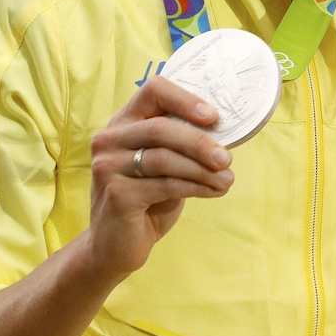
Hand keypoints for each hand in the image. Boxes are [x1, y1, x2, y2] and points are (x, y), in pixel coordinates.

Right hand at [85, 77, 233, 278]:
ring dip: (203, 170)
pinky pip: (164, 184)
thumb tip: (228, 132)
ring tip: (227, 180)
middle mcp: (109, 139)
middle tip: (228, 158)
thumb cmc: (149, 199)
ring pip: (164, 158)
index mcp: (124, 122)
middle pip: (161, 128)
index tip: (214, 117)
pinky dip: (195, 187)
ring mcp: (107, 166)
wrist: (117, 245)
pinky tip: (214, 191)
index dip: (186, 99)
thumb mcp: (168, 166)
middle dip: (200, 142)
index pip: (153, 90)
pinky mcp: (115, 193)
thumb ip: (185, 145)